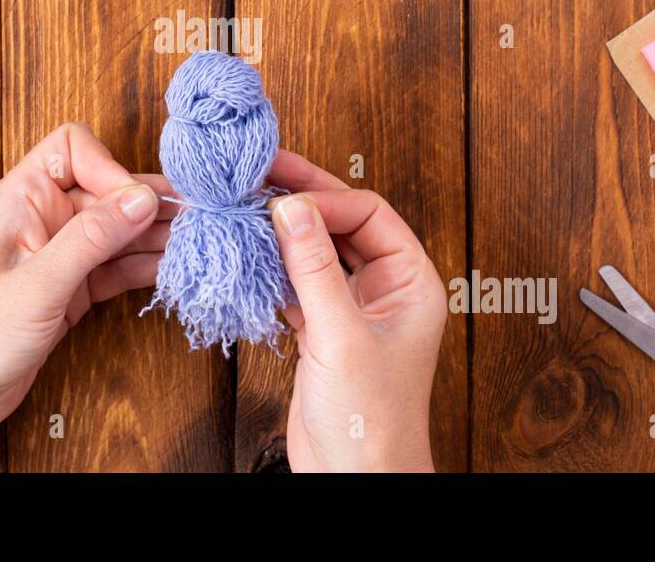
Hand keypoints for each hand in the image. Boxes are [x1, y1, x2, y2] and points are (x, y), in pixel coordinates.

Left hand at [0, 123, 168, 471]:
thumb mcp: (37, 284)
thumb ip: (93, 238)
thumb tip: (143, 197)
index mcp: (20, 198)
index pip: (74, 148)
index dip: (110, 168)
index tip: (137, 203)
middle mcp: (40, 218)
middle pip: (106, 190)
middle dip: (148, 203)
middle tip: (197, 218)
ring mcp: (56, 254)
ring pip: (117, 230)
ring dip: (154, 236)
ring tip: (196, 243)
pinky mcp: (69, 289)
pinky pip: (114, 265)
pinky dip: (142, 266)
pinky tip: (172, 269)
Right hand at [268, 151, 447, 471]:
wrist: (355, 480)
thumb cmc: (371, 420)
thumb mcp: (341, 336)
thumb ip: (314, 268)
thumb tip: (289, 207)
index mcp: (410, 281)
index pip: (368, 213)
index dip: (324, 198)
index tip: (280, 197)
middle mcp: (385, 288)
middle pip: (341, 224)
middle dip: (302, 200)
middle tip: (257, 174)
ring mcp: (352, 309)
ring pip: (316, 251)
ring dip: (283, 233)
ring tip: (244, 209)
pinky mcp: (323, 330)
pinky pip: (297, 282)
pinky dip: (273, 268)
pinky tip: (248, 256)